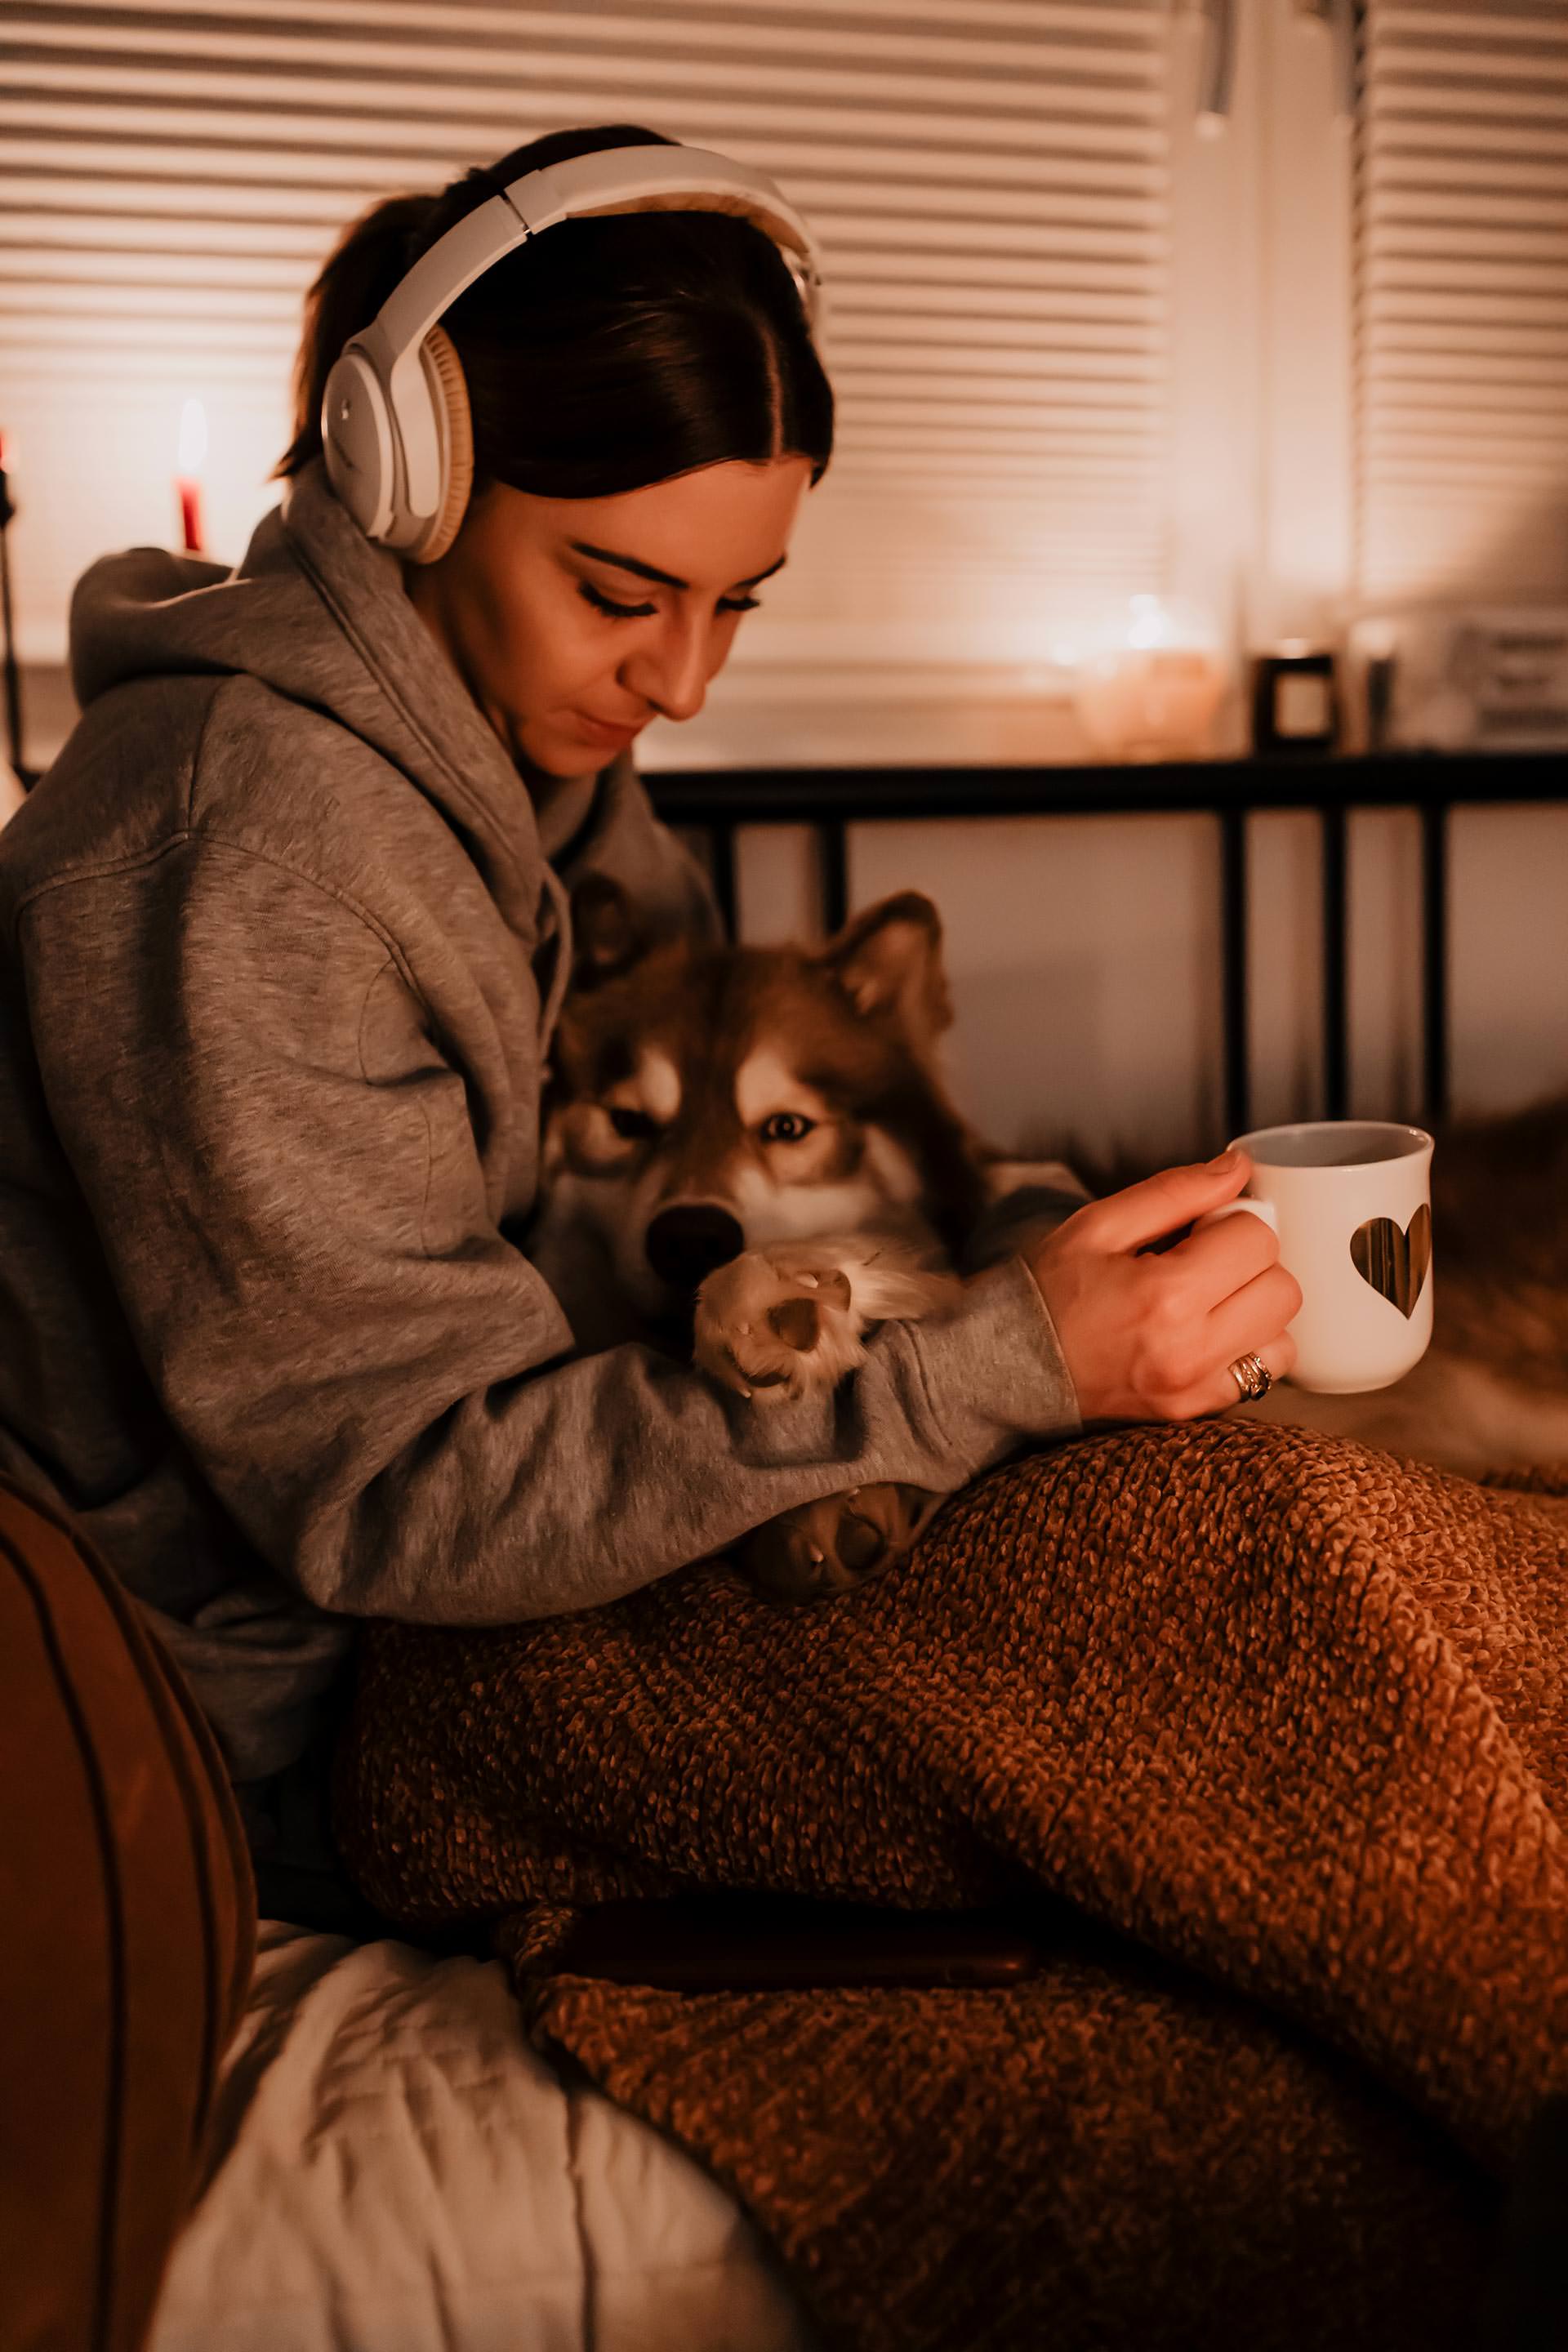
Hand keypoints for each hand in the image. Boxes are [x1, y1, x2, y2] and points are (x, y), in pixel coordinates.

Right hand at [1026, 1150, 1301, 1424]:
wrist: (1004, 1369)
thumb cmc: (1045, 1293)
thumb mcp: (1098, 1224)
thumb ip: (1175, 1191)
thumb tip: (1238, 1168)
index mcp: (1165, 1295)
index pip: (1257, 1239)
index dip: (1231, 1222)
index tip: (1197, 1229)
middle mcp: (1190, 1351)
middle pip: (1283, 1289)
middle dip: (1251, 1264)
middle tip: (1203, 1262)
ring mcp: (1195, 1390)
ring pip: (1283, 1338)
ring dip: (1256, 1311)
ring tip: (1206, 1302)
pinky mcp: (1194, 1413)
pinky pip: (1262, 1377)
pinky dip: (1245, 1350)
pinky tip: (1203, 1335)